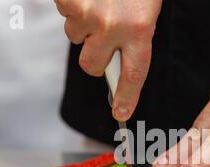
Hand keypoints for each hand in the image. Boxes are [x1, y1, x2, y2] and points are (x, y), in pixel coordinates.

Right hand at [55, 0, 162, 120]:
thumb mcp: (145, 8)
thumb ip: (135, 35)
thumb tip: (119, 61)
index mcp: (140, 28)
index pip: (133, 76)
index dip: (126, 97)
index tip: (121, 112)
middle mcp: (113, 25)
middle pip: (92, 65)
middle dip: (94, 56)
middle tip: (102, 38)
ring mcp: (88, 14)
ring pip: (75, 36)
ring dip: (83, 24)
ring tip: (99, 2)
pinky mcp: (69, 1)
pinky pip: (64, 13)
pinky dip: (72, 4)